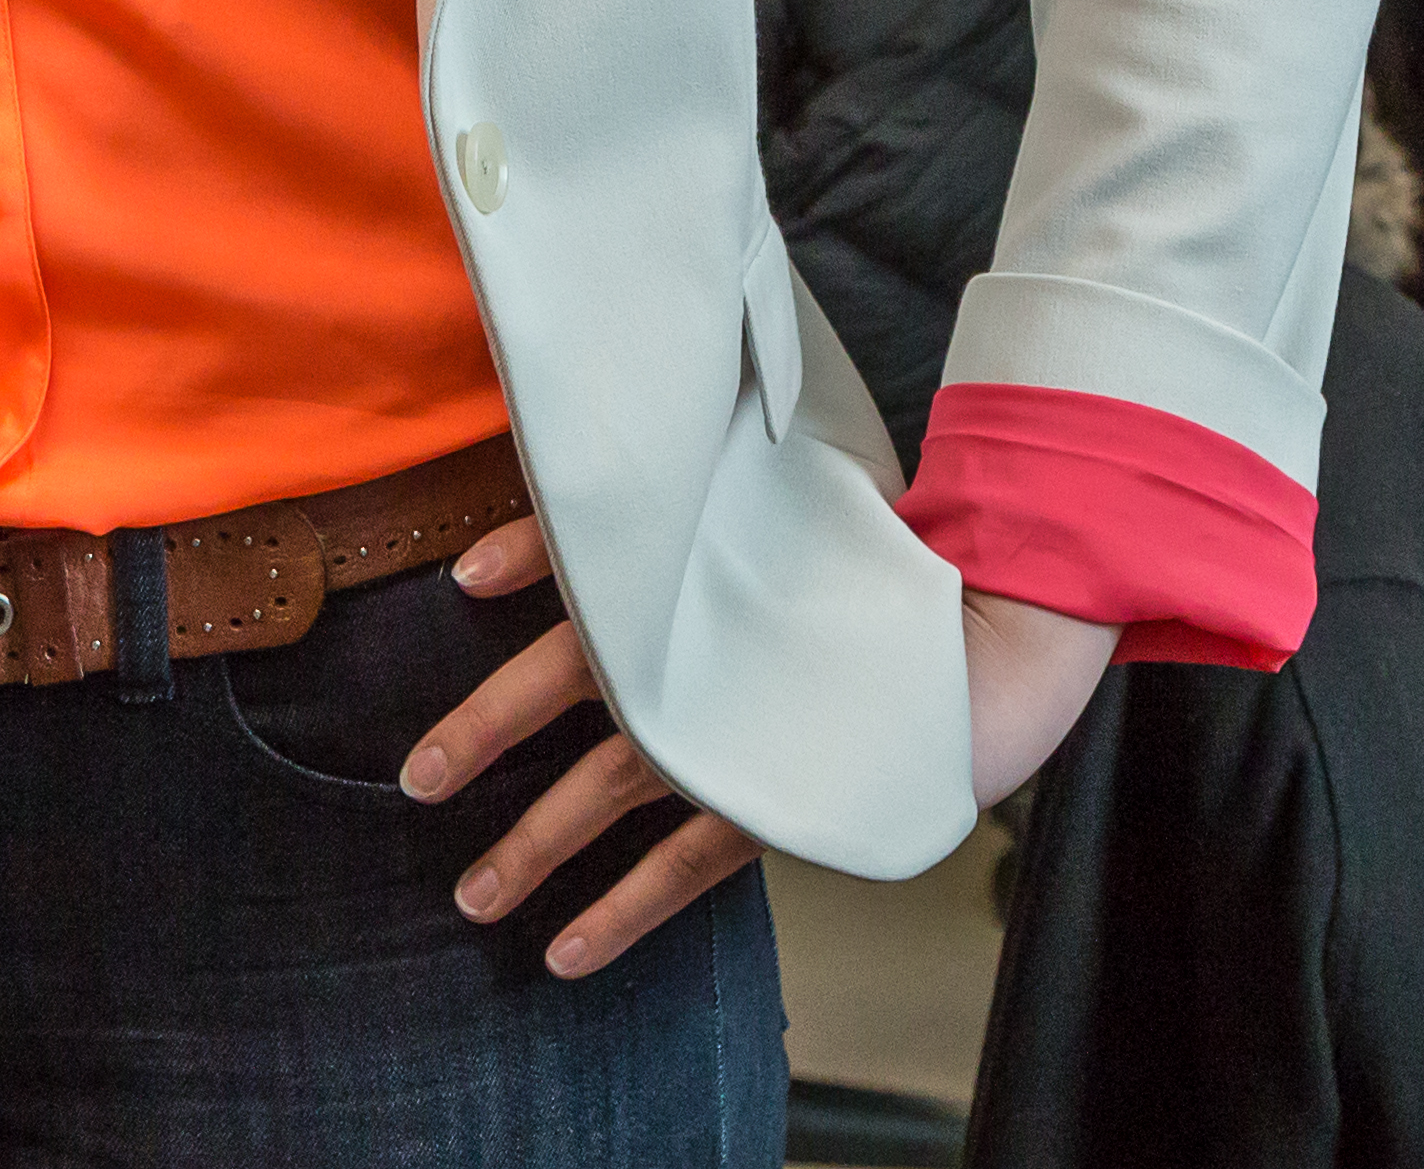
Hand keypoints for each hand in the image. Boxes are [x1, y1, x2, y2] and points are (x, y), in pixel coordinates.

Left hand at [403, 516, 1121, 977]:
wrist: (1006, 619)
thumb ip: (692, 479)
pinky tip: (571, 949)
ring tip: (474, 897)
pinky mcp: (780, 796)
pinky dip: (627, 910)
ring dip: (536, 844)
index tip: (462, 582)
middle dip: (486, 735)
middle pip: (572, 685)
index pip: (595, 551)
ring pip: (612, 790)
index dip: (524, 552)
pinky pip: (687, 866)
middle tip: (416, 783)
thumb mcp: (783, 487)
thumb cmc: (889, 547)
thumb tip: (604, 474)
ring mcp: (741, 730)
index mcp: (711, 562)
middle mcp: (710, 648)